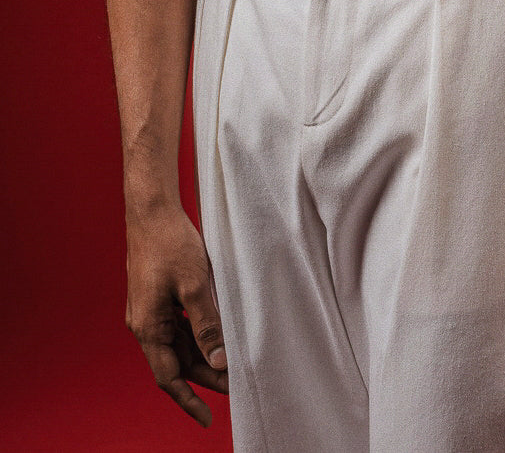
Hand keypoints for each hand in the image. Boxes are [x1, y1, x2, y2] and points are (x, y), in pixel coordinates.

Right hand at [123, 198, 228, 427]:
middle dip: (204, 376)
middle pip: (175, 362)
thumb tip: (219, 362)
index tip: (208, 419)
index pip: (169, 377)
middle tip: (235, 385)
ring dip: (201, 356)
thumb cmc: (171, 244)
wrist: (152, 211)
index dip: (189, 401)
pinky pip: (176, 327)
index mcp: (148, 327)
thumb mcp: (196, 286)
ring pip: (177, 345)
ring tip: (230, 363)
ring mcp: (149, 310)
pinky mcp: (155, 297)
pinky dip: (196, 336)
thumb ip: (208, 326)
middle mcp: (144, 323)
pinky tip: (215, 335)